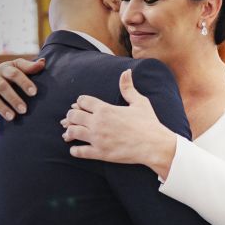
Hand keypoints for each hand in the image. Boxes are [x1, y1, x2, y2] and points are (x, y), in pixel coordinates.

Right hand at [0, 58, 44, 130]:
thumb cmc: (5, 72)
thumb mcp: (15, 66)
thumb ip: (29, 66)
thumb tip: (43, 63)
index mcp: (5, 69)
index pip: (15, 73)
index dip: (24, 82)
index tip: (34, 92)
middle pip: (2, 87)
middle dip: (13, 98)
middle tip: (24, 110)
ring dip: (1, 108)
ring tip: (12, 118)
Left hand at [61, 69, 176, 178]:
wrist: (155, 145)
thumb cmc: (149, 123)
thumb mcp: (140, 102)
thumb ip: (128, 87)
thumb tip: (126, 71)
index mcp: (105, 109)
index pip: (82, 101)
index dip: (81, 102)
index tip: (82, 106)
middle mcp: (98, 122)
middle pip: (72, 116)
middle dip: (71, 117)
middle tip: (74, 119)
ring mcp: (97, 138)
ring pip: (72, 132)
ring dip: (70, 132)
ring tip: (71, 133)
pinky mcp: (100, 153)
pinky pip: (78, 151)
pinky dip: (74, 150)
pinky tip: (77, 148)